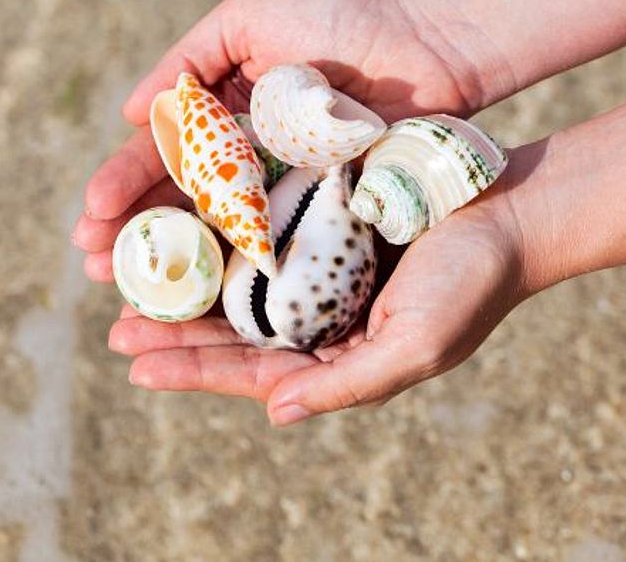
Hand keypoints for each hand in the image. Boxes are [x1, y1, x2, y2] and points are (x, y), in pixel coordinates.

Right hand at [72, 0, 497, 279]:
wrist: (431, 42)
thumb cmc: (341, 16)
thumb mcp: (249, 15)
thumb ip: (187, 57)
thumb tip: (128, 114)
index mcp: (223, 111)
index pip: (160, 155)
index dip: (122, 187)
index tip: (90, 217)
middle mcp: (246, 156)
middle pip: (177, 204)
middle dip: (133, 237)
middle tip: (94, 268)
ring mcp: (283, 189)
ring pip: (216, 235)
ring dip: (171, 266)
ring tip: (129, 294)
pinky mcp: (322, 213)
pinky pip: (271, 246)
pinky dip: (233, 272)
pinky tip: (198, 300)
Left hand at [107, 183, 529, 425]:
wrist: (510, 210)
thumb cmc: (472, 285)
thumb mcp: (415, 346)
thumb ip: (346, 385)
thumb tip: (276, 415)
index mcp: (336, 358)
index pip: (252, 373)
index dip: (193, 371)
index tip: (137, 367)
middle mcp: (317, 318)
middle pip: (230, 332)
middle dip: (173, 333)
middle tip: (115, 328)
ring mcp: (314, 270)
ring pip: (233, 283)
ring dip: (185, 284)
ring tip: (127, 284)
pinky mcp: (315, 222)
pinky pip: (254, 228)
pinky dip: (215, 230)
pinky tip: (175, 223)